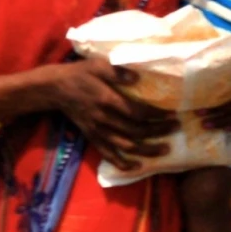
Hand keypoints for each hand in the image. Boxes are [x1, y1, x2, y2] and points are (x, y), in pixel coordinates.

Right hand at [51, 62, 177, 169]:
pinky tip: (137, 166)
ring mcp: (98, 131)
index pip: (137, 112)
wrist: (55, 89)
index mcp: (107, 100)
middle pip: (136, 131)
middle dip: (158, 132)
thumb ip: (117, 72)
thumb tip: (137, 78)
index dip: (156, 115)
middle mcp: (104, 119)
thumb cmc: (79, 74)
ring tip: (165, 150)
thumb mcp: (97, 65)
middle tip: (176, 129)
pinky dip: (123, 163)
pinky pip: (108, 154)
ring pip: (126, 146)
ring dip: (147, 151)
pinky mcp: (92, 137)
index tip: (172, 115)